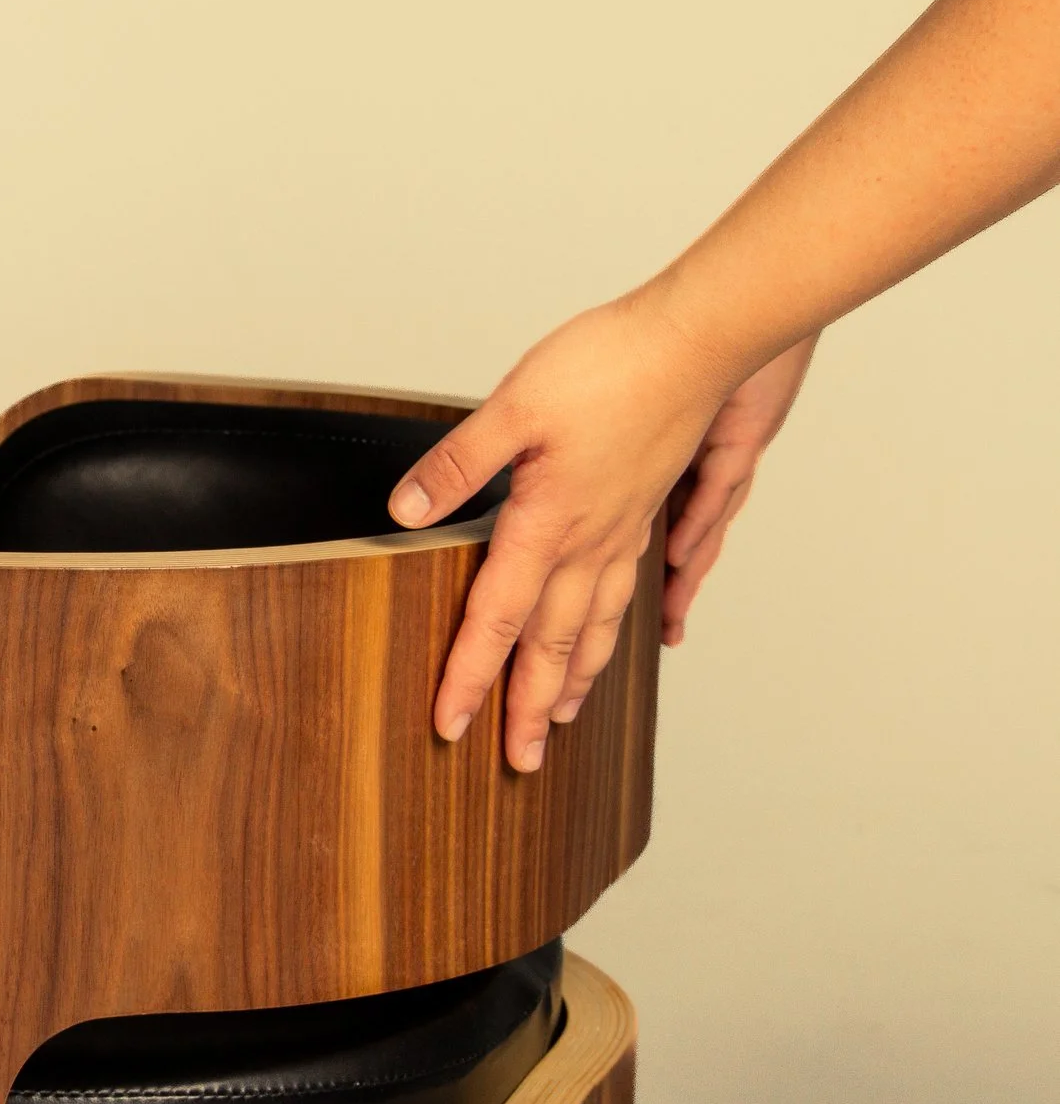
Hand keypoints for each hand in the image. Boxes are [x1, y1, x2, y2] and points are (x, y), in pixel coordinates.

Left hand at [385, 293, 804, 769]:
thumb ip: (458, 463)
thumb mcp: (512, 408)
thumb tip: (406, 509)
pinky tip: (638, 639)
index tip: (451, 726)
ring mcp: (625, 531)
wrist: (698, 340)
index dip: (469, 678)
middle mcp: (590, 543)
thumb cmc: (610, 365)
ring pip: (597, 624)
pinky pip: (632, 588)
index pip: (495, 621)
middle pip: (551, 645)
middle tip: (519, 763)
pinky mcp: (648, 511)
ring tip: (563, 721)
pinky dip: (626, 627)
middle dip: (530, 708)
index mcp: (548, 525)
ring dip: (577, 677)